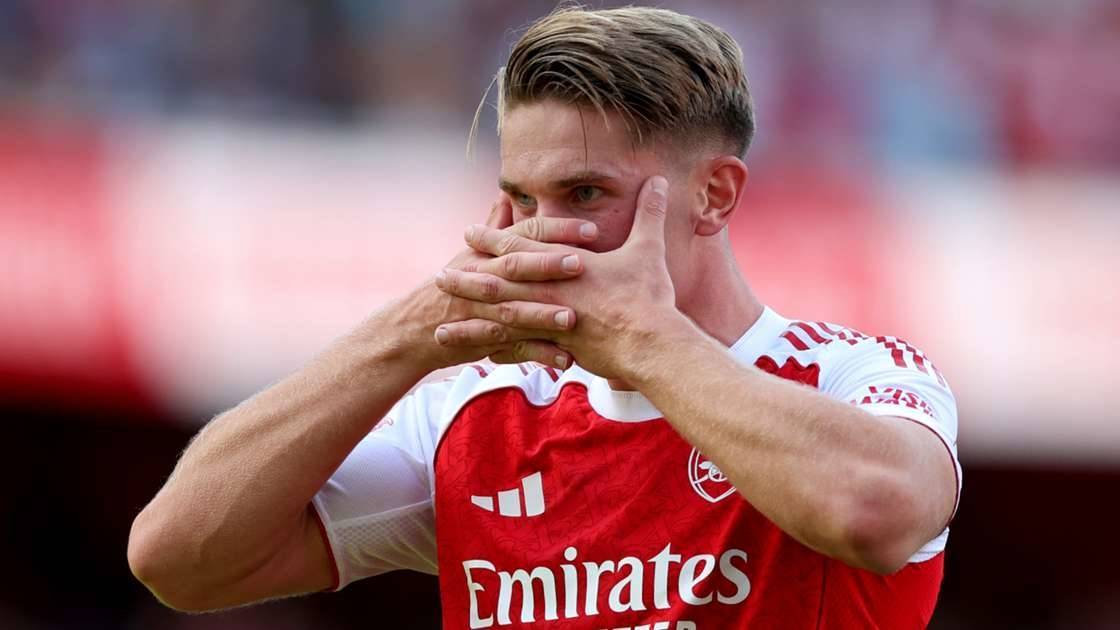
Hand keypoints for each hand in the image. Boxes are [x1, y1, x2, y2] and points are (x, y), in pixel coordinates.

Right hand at [404, 195, 598, 371]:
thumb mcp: (471, 254)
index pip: (524, 234)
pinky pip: (510, 348)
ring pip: (512, 309)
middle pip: (515, 266)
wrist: (413, 328)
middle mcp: (481, 276)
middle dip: (546, 264)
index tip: (592, 229)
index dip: (556, 229)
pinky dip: (537, 354)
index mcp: (487, 252)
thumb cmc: (452, 287)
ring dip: (542, 314)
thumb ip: (494, 226)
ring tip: (573, 317)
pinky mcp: (479, 339)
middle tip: (581, 264)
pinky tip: (564, 360)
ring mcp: (478, 309)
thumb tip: (506, 193)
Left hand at [433, 176, 682, 379]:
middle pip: (498, 282)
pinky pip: (516, 350)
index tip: (469, 233)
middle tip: (438, 276)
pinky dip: (495, 353)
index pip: (520, 246)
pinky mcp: (553, 348)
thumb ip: (650, 213)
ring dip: (469, 320)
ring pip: (498, 318)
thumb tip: (661, 180)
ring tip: (440, 324)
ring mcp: (547, 321)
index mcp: (563, 264)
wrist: (650, 343)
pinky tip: (473, 358)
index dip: (492, 239)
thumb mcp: (648, 248)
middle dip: (467, 278)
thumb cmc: (648, 296)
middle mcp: (548, 291)